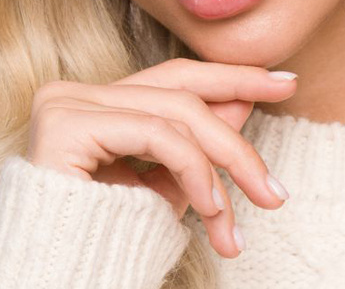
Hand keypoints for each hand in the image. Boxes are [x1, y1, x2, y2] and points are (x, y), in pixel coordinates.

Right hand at [26, 57, 297, 256]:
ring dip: (221, 165)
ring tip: (238, 221)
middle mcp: (75, 91)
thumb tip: (245, 96)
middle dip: (239, 125)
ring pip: (175, 112)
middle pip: (179, 88)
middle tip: (276, 180)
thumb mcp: (168, 185)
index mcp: (96, 101)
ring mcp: (67, 102)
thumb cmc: (109, 239)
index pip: (175, 76)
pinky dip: (194, 169)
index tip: (285, 81)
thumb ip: (199, 141)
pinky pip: (155, 134)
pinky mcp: (65, 124)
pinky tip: (211, 207)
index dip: (232, 76)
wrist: (60, 282)